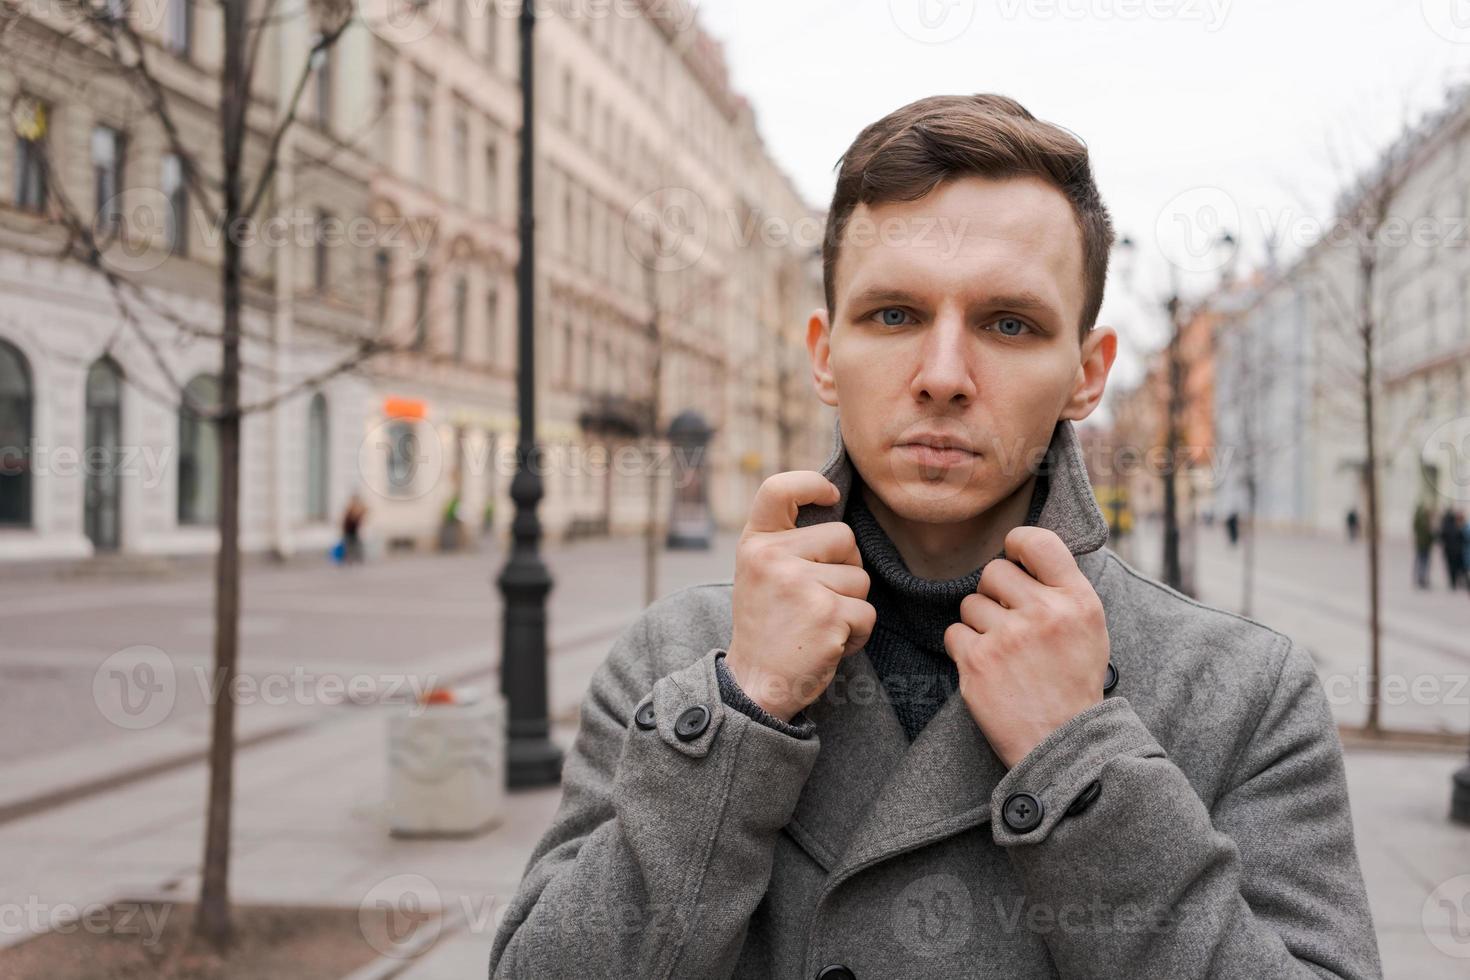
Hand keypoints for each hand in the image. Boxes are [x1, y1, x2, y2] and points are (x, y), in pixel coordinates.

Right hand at [724, 471, 875, 721]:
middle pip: (844, 537)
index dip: (811, 484)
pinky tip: (829, 642)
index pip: (779, 489)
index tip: (830, 496)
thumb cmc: (766, 626)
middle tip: (815, 599)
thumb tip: (834, 509)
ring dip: (851, 605)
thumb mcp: (759, 574)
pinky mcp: (827, 614)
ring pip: (860, 578)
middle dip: (844, 568)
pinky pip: (867, 612)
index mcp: (755, 544)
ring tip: (818, 624)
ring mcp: (799, 585)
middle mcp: (773, 558)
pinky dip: (857, 632)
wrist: (755, 684)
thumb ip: (787, 542)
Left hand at [943, 526, 1108, 768]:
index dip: (1017, 545)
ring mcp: (1009, 637)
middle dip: (994, 594)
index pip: (1038, 541)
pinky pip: (954, 633)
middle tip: (1010, 625)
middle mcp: (1045, 613)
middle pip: (993, 572)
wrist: (1064, 745)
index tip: (1014, 560)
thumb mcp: (1088, 629)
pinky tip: (988, 669)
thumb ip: (1060, 589)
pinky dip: (964, 650)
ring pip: (970, 604)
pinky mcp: (977, 661)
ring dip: (979, 626)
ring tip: (1004, 654)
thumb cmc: (1073, 684)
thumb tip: (1023, 550)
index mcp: (1078, 601)